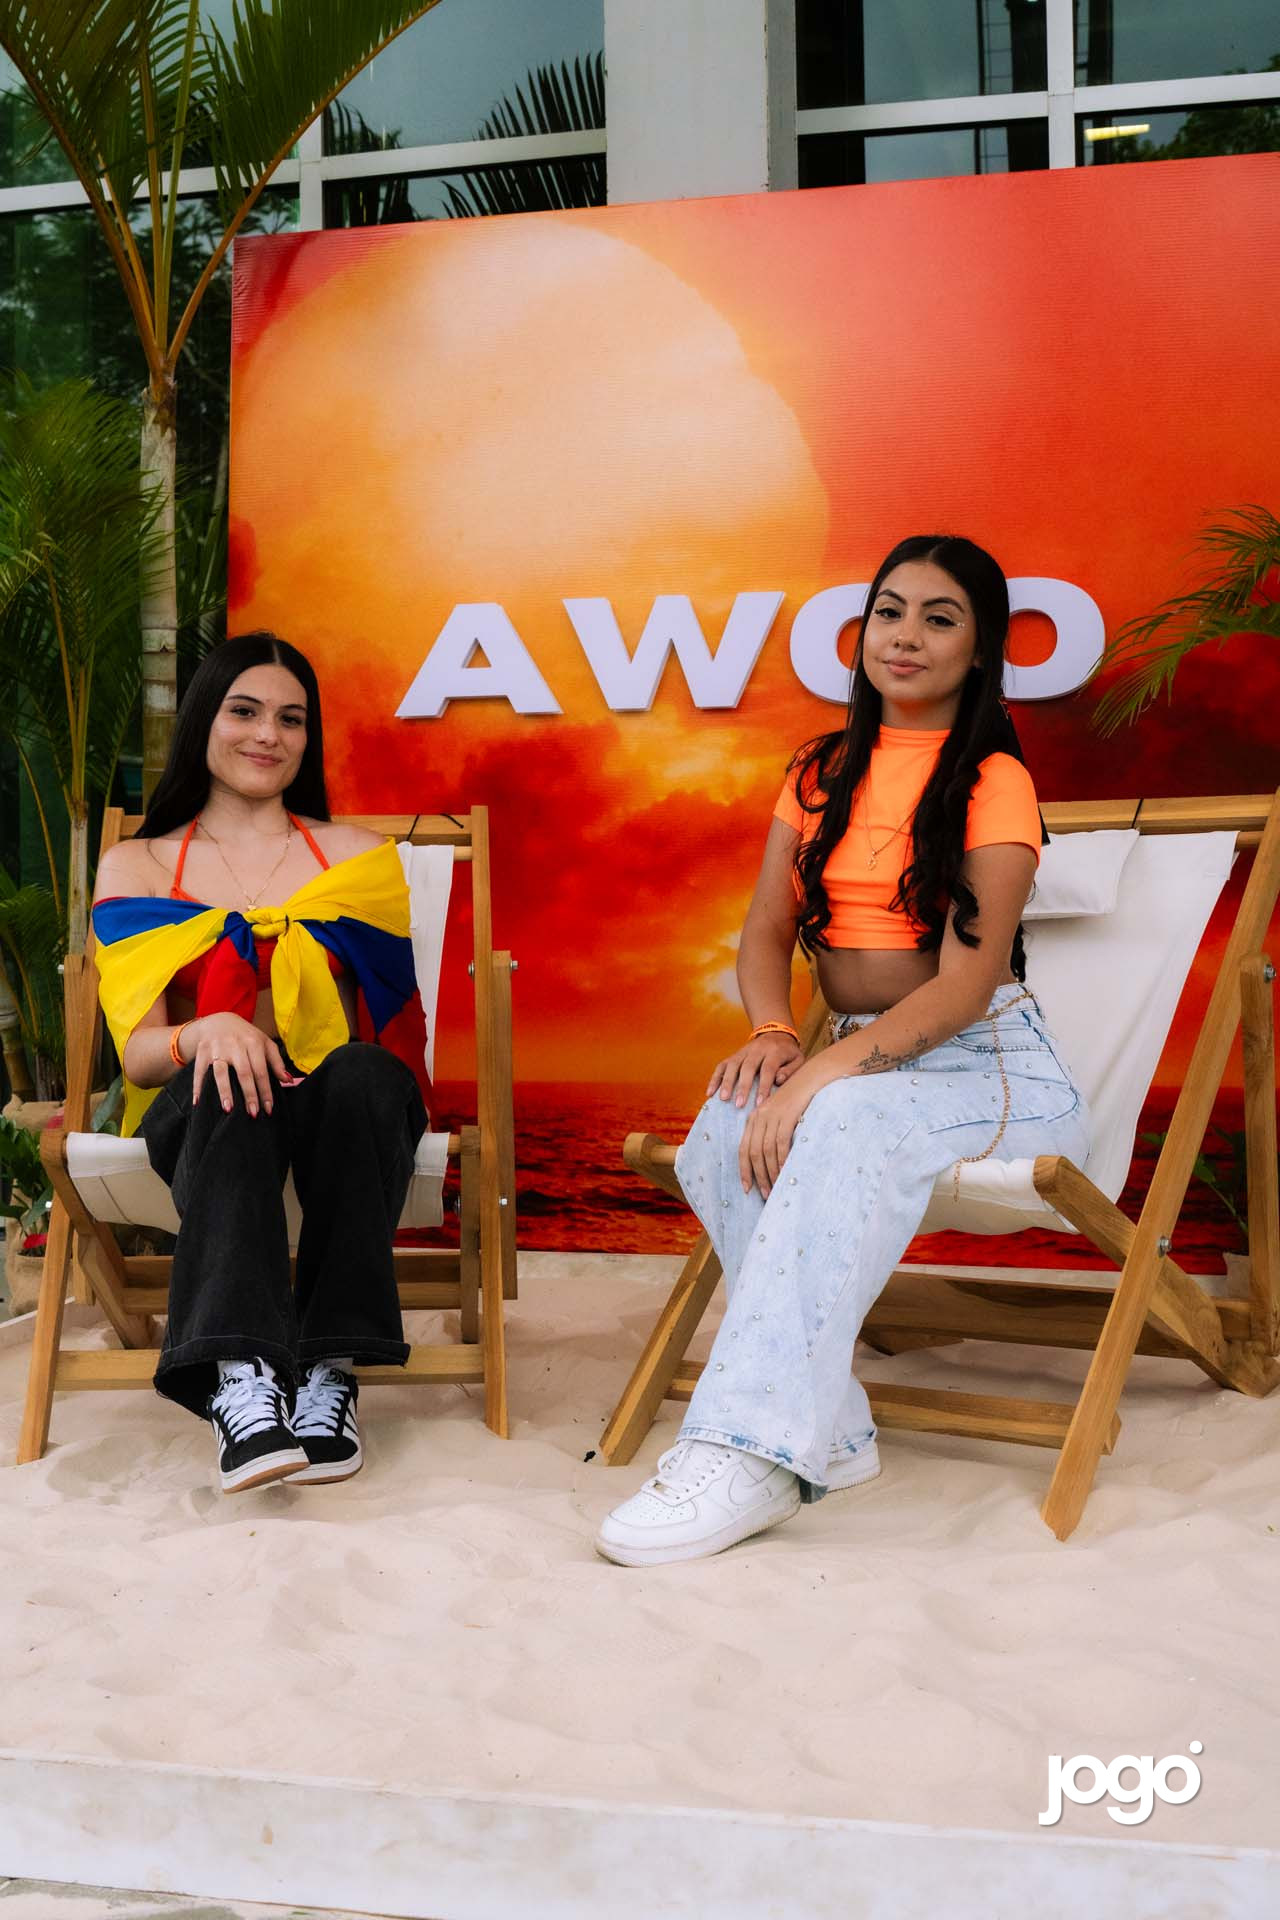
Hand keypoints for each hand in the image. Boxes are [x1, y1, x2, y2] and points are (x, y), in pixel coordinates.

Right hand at [186, 1012, 292, 1116]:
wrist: (219, 1020)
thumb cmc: (245, 1036)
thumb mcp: (264, 1043)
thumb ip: (276, 1062)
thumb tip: (288, 1081)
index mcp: (254, 1043)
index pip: (261, 1070)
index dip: (265, 1091)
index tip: (268, 1109)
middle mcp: (236, 1045)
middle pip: (244, 1073)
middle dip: (249, 1094)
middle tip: (253, 1113)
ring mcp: (218, 1048)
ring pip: (221, 1072)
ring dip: (224, 1091)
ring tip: (228, 1109)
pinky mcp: (202, 1051)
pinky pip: (199, 1071)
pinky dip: (197, 1086)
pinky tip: (198, 1101)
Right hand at [707, 1033, 804, 1108]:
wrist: (776, 1033)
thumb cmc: (788, 1053)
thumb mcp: (797, 1059)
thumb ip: (791, 1071)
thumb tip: (778, 1080)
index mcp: (775, 1051)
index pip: (768, 1069)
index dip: (764, 1086)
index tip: (759, 1103)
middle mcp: (757, 1049)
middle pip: (748, 1067)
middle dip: (742, 1086)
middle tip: (739, 1104)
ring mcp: (743, 1051)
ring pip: (733, 1065)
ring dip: (726, 1082)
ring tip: (723, 1098)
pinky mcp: (734, 1055)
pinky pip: (722, 1065)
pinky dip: (715, 1078)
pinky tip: (710, 1092)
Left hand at [738, 1062, 825, 1196]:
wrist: (812, 1078)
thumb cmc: (798, 1101)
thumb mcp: (780, 1116)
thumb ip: (771, 1134)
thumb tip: (772, 1163)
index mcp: (754, 1118)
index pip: (743, 1149)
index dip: (744, 1170)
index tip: (747, 1188)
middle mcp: (759, 1117)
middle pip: (752, 1152)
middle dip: (758, 1176)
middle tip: (764, 1194)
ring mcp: (772, 1115)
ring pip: (766, 1150)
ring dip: (770, 1172)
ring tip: (775, 1188)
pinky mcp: (786, 1115)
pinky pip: (781, 1142)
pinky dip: (782, 1158)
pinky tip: (786, 1171)